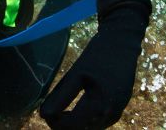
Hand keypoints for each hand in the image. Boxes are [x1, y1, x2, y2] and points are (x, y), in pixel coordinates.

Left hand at [39, 6, 145, 128]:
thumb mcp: (76, 73)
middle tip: (48, 114)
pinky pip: (98, 124)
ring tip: (59, 112)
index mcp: (98, 99)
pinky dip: (84, 121)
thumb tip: (43, 114)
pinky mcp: (119, 111)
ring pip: (88, 129)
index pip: (71, 123)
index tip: (43, 113)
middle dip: (62, 124)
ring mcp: (116, 112)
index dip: (53, 121)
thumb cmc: (96, 55)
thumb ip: (60, 95)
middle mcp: (110, 110)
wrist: (122, 44)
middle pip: (79, 129)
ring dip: (73, 124)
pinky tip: (73, 112)